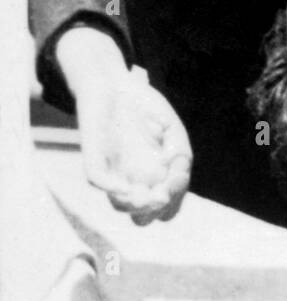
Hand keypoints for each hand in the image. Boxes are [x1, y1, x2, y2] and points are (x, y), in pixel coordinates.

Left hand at [76, 68, 192, 225]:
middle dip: (153, 211)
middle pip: (142, 217)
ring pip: (120, 204)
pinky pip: (98, 179)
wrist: (115, 83)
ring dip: (133, 204)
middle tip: (159, 194)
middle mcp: (133, 180)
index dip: (173, 202)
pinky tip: (125, 186)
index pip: (166, 207)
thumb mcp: (173, 130)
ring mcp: (112, 173)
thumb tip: (174, 181)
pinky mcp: (93, 159)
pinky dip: (112, 187)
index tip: (178, 179)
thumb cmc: (146, 107)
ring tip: (143, 194)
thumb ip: (180, 156)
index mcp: (155, 177)